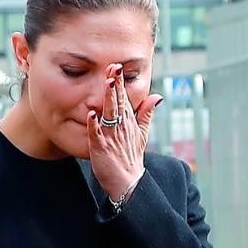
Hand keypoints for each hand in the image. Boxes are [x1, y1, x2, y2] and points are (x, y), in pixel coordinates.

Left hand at [87, 63, 162, 201]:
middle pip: (118, 102)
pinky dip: (94, 125)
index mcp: (129, 121)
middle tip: (113, 68)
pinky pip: (96, 135)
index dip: (120, 82)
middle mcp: (121, 126)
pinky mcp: (101, 148)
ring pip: (110, 114)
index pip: (125, 98)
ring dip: (108, 99)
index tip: (117, 66)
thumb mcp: (142, 133)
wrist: (127, 181)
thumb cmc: (130, 156)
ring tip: (107, 84)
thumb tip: (156, 96)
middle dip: (115, 85)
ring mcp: (111, 136)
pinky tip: (91, 115)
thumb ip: (146, 113)